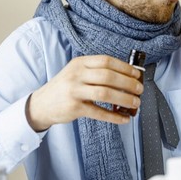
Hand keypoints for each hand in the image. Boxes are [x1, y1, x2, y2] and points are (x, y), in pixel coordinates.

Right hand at [26, 55, 143, 130]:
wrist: (41, 104)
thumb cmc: (64, 88)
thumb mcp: (76, 73)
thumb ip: (95, 72)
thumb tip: (125, 77)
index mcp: (79, 63)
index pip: (106, 61)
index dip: (124, 67)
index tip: (136, 74)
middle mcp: (76, 75)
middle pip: (108, 76)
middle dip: (128, 83)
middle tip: (139, 90)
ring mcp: (74, 91)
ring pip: (105, 93)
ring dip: (124, 99)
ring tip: (135, 103)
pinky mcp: (74, 108)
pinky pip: (99, 112)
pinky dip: (114, 116)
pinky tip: (123, 119)